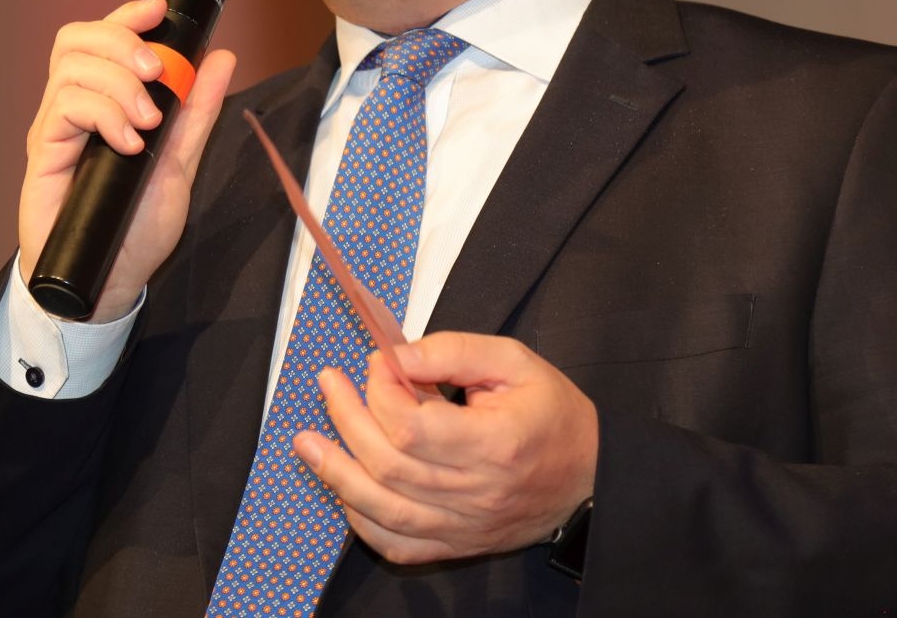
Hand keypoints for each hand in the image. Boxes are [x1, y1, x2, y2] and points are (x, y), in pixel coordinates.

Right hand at [16, 0, 236, 322]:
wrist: (108, 282)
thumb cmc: (135, 226)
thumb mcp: (180, 162)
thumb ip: (196, 111)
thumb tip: (221, 58)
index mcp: (102, 100)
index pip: (102, 36)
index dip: (126, 15)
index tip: (158, 11)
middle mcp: (73, 107)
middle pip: (77, 39)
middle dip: (122, 42)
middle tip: (157, 73)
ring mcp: (54, 128)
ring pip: (71, 68)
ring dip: (118, 84)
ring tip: (146, 123)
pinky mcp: (42, 153)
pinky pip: (63, 108)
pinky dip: (103, 115)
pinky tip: (127, 144)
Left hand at [294, 331, 597, 565]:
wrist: (590, 477)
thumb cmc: (552, 413)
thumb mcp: (514, 361)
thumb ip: (455, 351)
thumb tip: (396, 354)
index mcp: (495, 444)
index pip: (413, 427)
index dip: (382, 391)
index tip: (378, 362)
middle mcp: (476, 492)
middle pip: (389, 465)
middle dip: (346, 420)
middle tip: (328, 384)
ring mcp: (464, 526)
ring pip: (384, 510)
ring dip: (337, 474)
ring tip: (306, 443)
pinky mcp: (457, 544)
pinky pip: (398, 545)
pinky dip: (362, 521)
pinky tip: (343, 490)